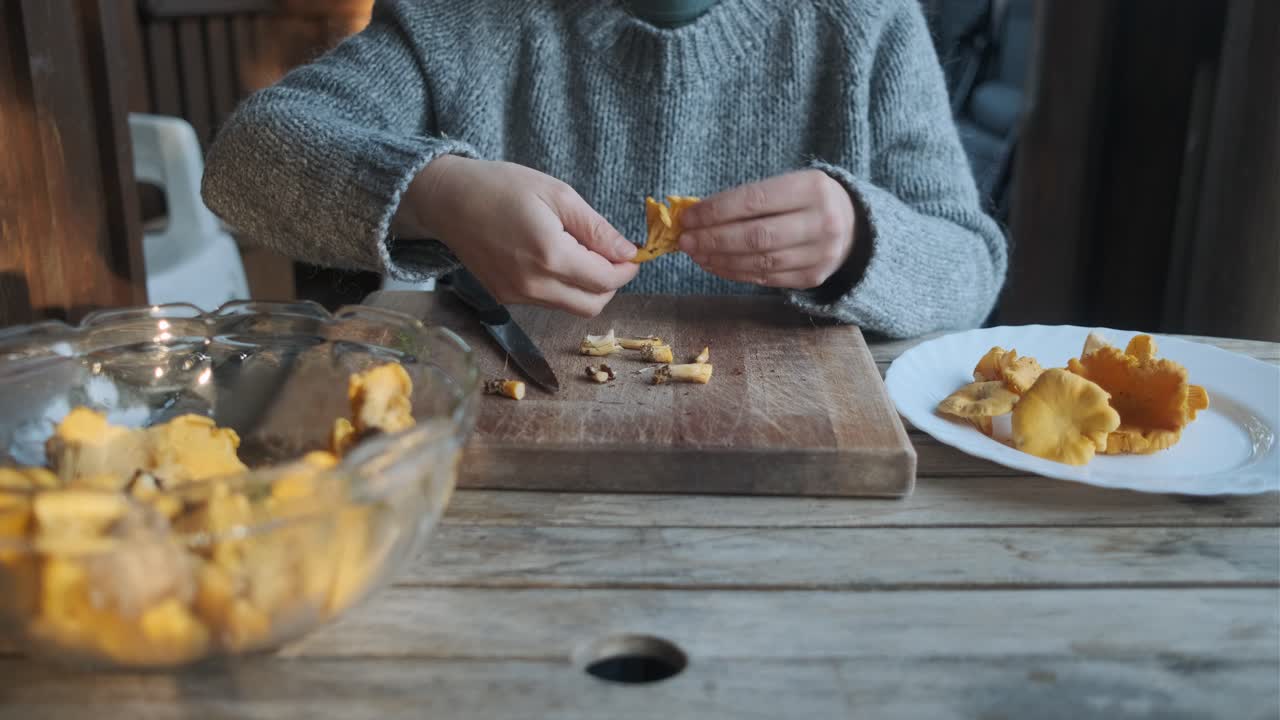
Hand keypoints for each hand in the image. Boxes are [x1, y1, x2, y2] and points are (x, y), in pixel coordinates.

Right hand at [400, 156, 637, 316]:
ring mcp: (516, 296)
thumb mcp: (557, 194)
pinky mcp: (504, 298)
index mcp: (549, 255)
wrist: (447, 199)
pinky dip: (562, 287)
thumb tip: (628, 253)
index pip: (605, 281)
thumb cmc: (501, 187)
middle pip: (592, 305)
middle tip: (610, 255)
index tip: (632, 254)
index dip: (626, 269)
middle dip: (610, 284)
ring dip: (586, 287)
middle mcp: (532, 285)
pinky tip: (554, 259)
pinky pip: (548, 303)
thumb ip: (596, 229)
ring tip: (580, 252)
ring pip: (570, 307)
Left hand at [679, 170, 856, 289]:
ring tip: (695, 253)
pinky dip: (735, 272)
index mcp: (812, 188)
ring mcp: (820, 254)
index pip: (754, 201)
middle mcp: (821, 222)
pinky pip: (765, 278)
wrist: (853, 225)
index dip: (716, 211)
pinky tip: (715, 264)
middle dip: (713, 239)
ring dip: (720, 259)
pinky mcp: (813, 277)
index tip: (688, 217)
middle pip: (756, 236)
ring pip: (759, 261)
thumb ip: (748, 199)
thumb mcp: (788, 185)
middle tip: (685, 241)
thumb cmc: (806, 200)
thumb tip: (696, 215)